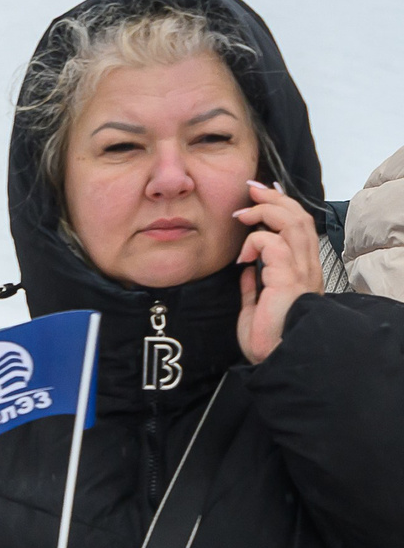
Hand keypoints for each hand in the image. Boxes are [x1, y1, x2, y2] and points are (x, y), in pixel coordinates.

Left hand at [234, 180, 320, 363]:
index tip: (260, 196)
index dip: (282, 207)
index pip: (298, 228)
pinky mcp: (288, 278)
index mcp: (300, 272)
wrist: (275, 358)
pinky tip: (242, 256)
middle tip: (251, 189)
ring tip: (243, 213)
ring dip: (266, 212)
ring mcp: (300, 271)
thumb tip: (246, 273)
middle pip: (299, 218)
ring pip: (292, 224)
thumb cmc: (267, 339)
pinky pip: (274, 244)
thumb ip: (254, 287)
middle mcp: (305, 267)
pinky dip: (256, 241)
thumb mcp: (256, 308)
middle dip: (274, 199)